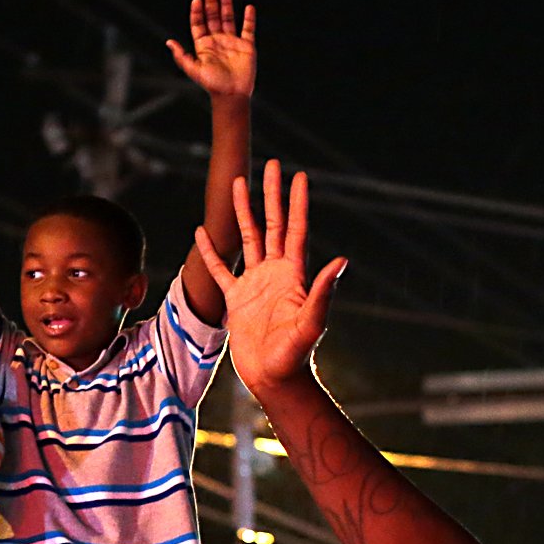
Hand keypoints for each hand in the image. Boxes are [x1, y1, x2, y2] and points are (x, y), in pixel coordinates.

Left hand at [166, 0, 255, 99]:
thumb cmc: (212, 85)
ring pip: (229, 18)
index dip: (197, 12)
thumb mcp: (194, 70)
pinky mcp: (247, 46)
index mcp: (204, 45)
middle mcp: (217, 41)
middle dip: (211, 2)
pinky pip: (248, 29)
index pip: (199, 24)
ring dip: (226, 4)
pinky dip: (249, 18)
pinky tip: (248, 7)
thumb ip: (181, 56)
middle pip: (213, 17)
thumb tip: (169, 42)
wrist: (232, 95)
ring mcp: (232, 42)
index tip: (197, 0)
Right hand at [196, 161, 346, 390]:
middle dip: (271, 194)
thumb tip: (341, 261)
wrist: (274, 379)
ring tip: (237, 183)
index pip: (296, 229)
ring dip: (243, 211)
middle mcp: (275, 273)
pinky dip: (211, 251)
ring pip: (248, 238)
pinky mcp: (237, 298)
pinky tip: (202, 232)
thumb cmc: (296, 355)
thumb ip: (322, 291)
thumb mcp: (311, 322)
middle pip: (273, 224)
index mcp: (293, 274)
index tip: (298, 175)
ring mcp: (255, 283)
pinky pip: (221, 269)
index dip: (297, 202)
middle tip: (271, 164)